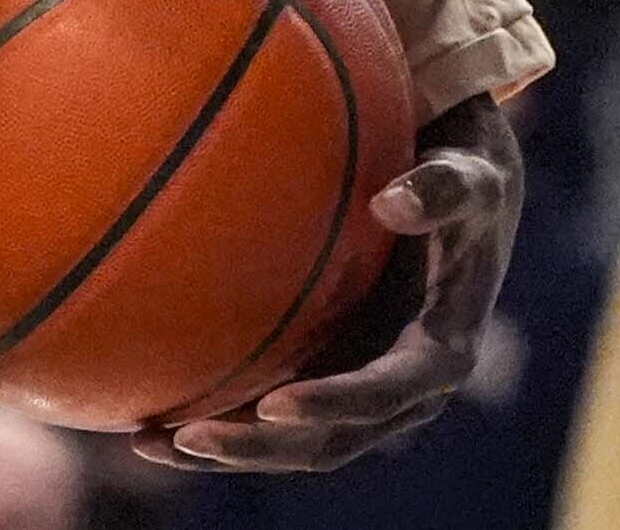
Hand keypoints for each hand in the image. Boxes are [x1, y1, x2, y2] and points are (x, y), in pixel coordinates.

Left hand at [133, 90, 523, 472]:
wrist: (457, 186)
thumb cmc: (460, 171)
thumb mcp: (471, 173)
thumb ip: (445, 188)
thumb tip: (393, 204)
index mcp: (441, 348)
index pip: (386, 392)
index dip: (335, 405)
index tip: (276, 406)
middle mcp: (403, 384)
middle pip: (331, 438)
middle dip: (262, 447)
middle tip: (188, 439)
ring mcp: (362, 383)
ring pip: (297, 440)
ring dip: (230, 448)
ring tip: (149, 443)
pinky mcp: (329, 370)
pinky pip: (276, 409)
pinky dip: (223, 417)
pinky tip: (148, 413)